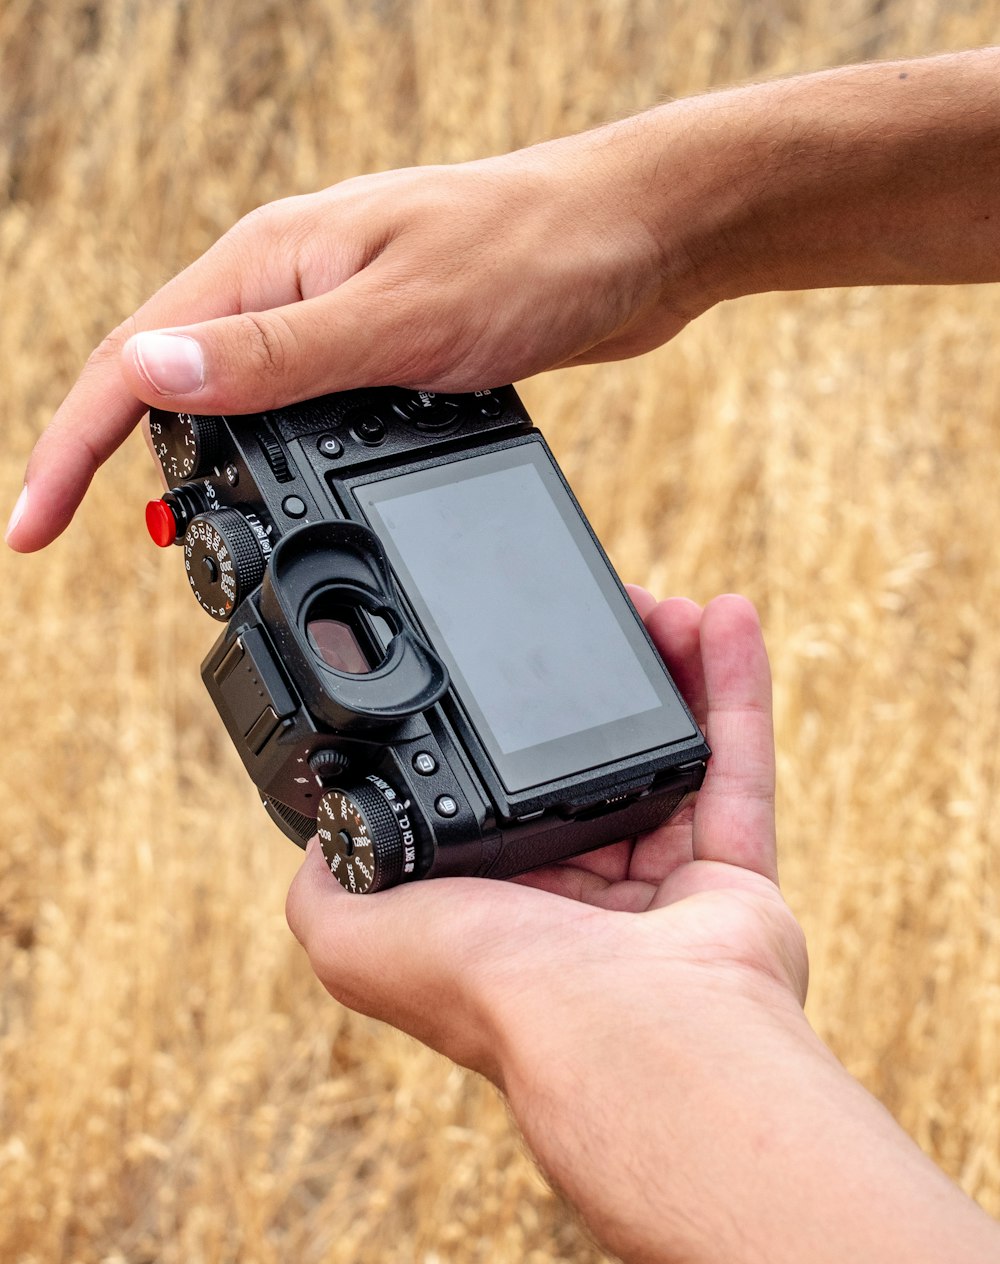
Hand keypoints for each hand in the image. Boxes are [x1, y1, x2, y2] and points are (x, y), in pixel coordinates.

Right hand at [8, 122, 717, 552]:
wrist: (643, 241)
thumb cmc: (535, 254)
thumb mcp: (398, 317)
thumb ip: (276, 357)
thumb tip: (151, 371)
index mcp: (271, 263)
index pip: (136, 360)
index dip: (71, 449)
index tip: (31, 528)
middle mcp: (293, 286)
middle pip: (172, 381)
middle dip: (121, 462)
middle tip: (96, 541)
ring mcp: (340, 318)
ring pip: (238, 401)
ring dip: (200, 468)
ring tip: (180, 539)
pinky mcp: (387, 351)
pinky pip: (303, 411)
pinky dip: (276, 462)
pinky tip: (282, 501)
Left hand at [285, 598, 999, 1263]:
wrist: (631, 1037)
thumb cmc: (496, 990)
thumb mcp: (354, 939)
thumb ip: (326, 886)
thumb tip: (318, 831)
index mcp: (495, 908)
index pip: (495, 792)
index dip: (500, 721)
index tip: (506, 655)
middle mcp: (577, 902)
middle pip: (585, 763)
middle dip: (589, 686)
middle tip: (597, 616)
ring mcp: (660, 890)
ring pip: (662, 755)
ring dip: (663, 674)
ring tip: (659, 606)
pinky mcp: (734, 878)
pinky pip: (737, 766)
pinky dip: (734, 691)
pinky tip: (723, 617)